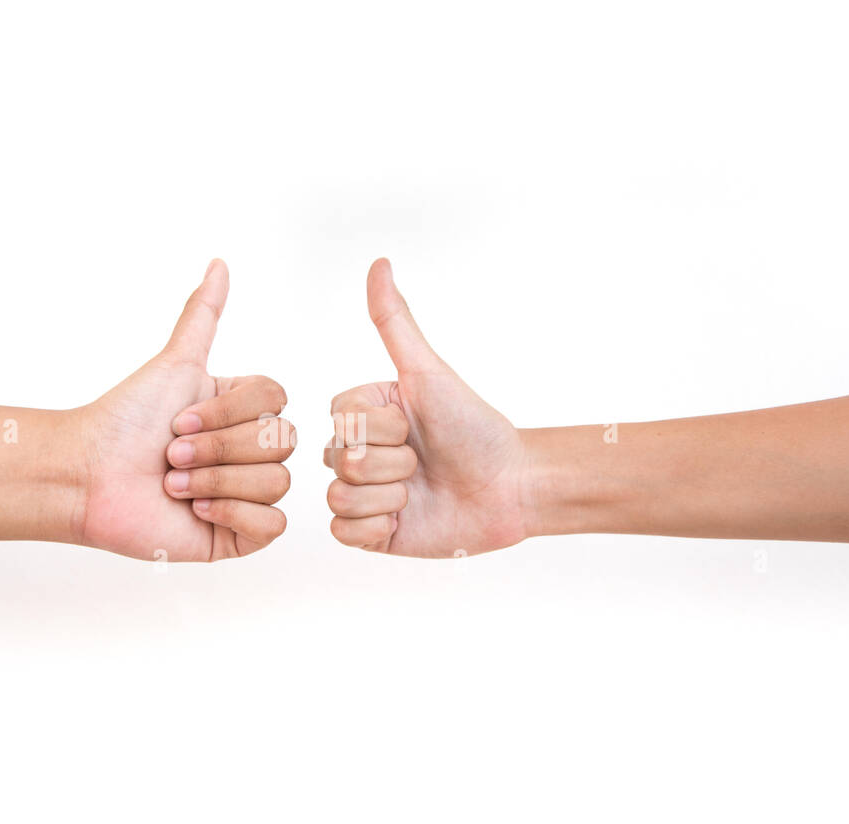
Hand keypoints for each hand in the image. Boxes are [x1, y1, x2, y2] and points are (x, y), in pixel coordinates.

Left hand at [75, 260, 295, 560]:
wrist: (89, 477)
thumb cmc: (124, 422)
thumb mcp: (172, 363)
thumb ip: (201, 316)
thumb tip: (220, 263)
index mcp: (241, 412)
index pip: (276, 399)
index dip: (228, 410)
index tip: (179, 417)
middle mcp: (249, 452)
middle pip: (282, 441)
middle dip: (218, 447)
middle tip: (170, 455)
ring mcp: (248, 495)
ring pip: (277, 481)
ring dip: (216, 480)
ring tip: (174, 484)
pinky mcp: (240, 535)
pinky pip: (272, 523)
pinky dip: (233, 511)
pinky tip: (195, 509)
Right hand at [323, 259, 532, 557]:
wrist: (510, 487)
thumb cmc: (475, 426)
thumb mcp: (429, 373)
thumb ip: (396, 323)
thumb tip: (379, 263)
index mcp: (366, 412)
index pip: (339, 417)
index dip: (379, 425)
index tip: (414, 424)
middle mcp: (360, 450)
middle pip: (338, 458)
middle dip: (390, 462)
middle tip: (424, 462)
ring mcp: (364, 493)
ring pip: (339, 496)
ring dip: (388, 495)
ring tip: (419, 491)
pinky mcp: (371, 534)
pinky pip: (344, 532)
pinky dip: (377, 526)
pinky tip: (407, 517)